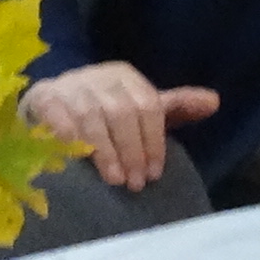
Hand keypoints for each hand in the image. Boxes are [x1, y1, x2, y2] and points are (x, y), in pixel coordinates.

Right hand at [27, 57, 220, 192]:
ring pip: (92, 116)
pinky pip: (57, 115)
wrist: (47, 106)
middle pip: (122, 112)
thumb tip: (215, 102)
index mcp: (125, 76)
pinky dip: (68, 135)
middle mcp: (98, 76)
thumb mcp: (138, 108)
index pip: (148, 106)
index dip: (154, 141)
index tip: (155, 173)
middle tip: (135, 183)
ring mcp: (69, 85)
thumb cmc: (103, 113)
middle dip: (132, 150)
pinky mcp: (43, 97)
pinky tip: (76, 159)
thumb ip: (175, 107)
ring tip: (114, 180)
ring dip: (105, 151)